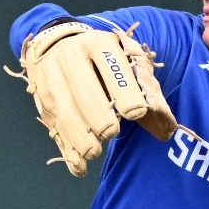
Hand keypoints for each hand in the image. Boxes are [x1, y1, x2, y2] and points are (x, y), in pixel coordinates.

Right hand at [10, 22, 176, 176]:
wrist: (56, 40)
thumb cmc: (104, 59)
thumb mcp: (127, 63)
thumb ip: (148, 93)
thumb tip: (167, 130)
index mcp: (99, 45)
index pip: (113, 71)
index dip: (126, 94)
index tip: (137, 113)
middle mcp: (71, 58)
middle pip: (86, 94)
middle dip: (100, 117)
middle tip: (111, 132)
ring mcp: (51, 78)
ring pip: (65, 112)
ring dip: (81, 137)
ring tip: (94, 152)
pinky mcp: (41, 97)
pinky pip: (54, 125)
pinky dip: (67, 149)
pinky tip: (79, 167)